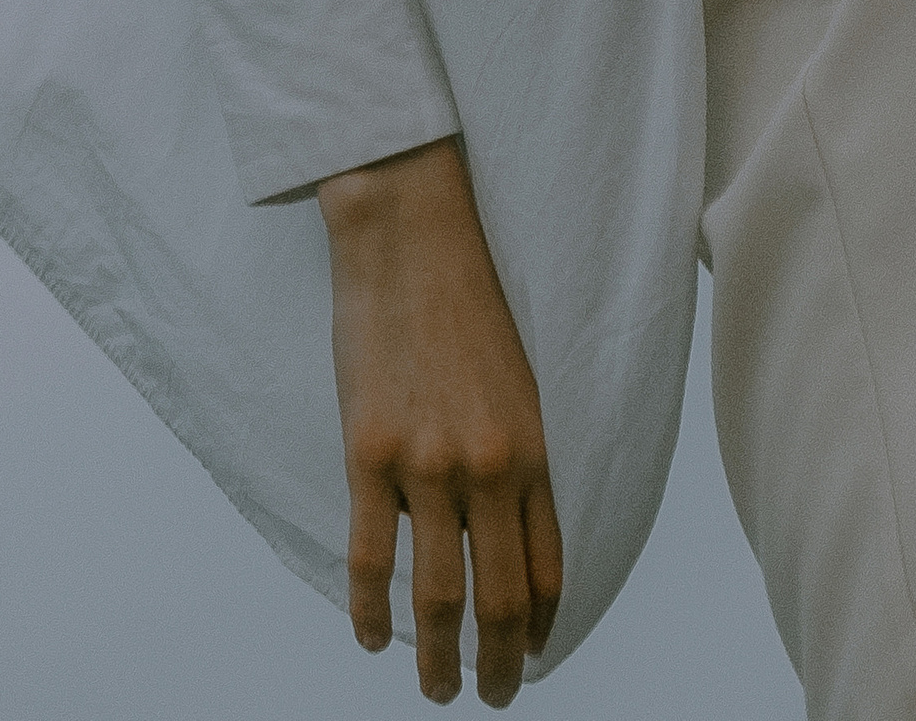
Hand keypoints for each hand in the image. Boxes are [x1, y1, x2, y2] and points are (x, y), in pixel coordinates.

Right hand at [320, 138, 562, 706]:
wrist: (411, 240)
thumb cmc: (466, 306)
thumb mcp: (515, 385)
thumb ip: (513, 460)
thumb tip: (501, 534)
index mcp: (532, 449)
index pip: (547, 570)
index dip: (539, 629)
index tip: (529, 658)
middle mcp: (488, 467)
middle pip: (497, 600)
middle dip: (497, 666)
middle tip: (491, 699)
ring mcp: (426, 465)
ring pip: (437, 595)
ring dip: (437, 659)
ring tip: (434, 689)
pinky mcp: (369, 453)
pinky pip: (369, 559)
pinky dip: (371, 614)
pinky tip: (374, 640)